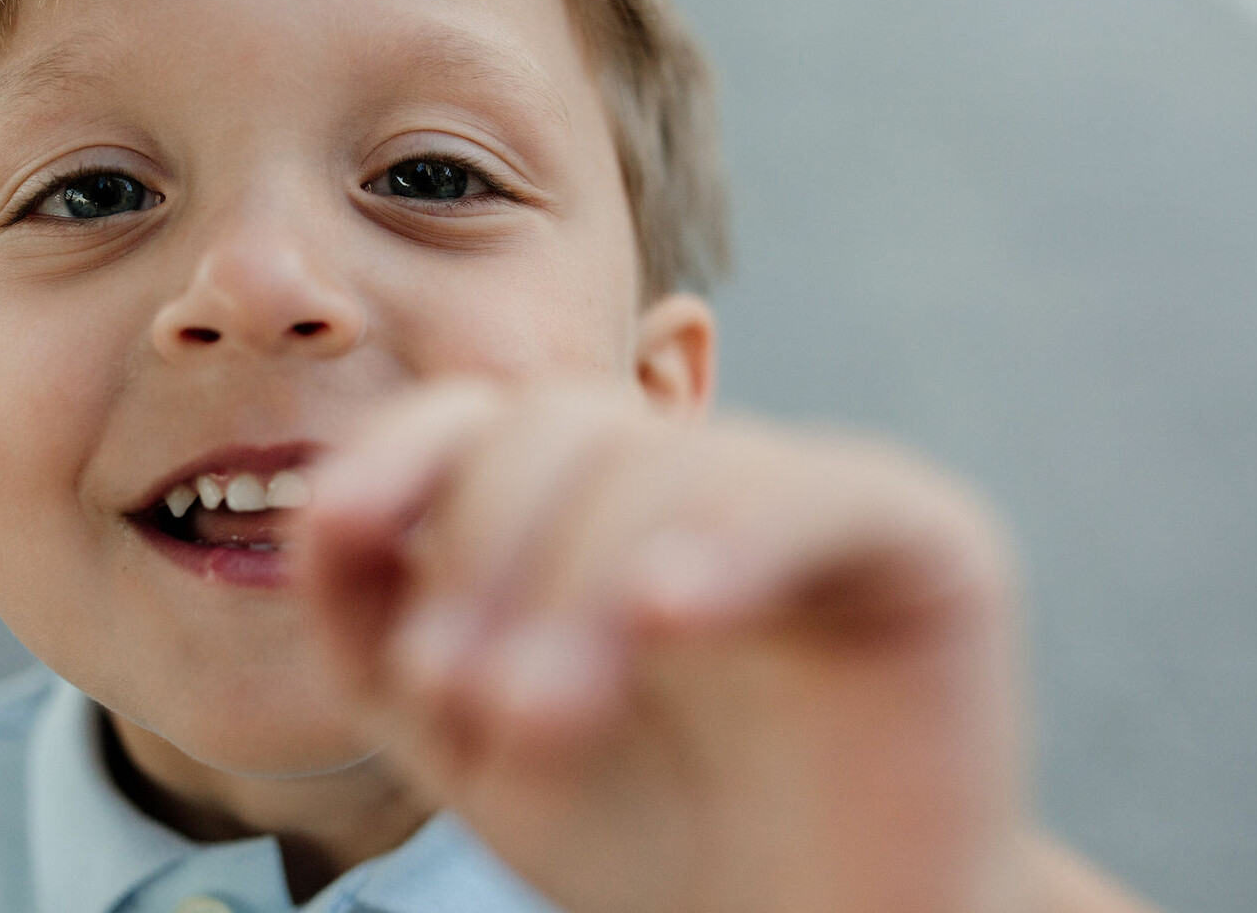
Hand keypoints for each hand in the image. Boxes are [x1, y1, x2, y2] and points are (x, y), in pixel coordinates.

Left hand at [299, 379, 1026, 912]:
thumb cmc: (645, 843)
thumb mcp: (466, 732)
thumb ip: (380, 619)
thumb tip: (330, 504)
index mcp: (603, 504)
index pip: (492, 413)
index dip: (408, 447)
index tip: (342, 530)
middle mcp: (705, 478)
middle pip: (564, 428)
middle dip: (491, 553)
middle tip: (469, 702)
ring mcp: (814, 496)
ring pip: (669, 469)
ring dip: (578, 585)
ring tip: (538, 720)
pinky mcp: (926, 541)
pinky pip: (823, 497)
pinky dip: (735, 543)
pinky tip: (668, 615)